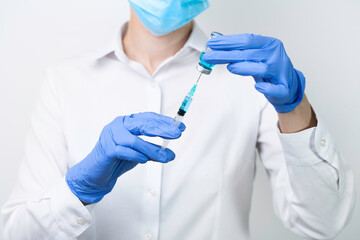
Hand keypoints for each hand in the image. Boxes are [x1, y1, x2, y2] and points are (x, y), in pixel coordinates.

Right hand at [66, 112, 185, 203]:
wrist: (97, 172)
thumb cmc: (117, 159)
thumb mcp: (140, 153)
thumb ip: (153, 150)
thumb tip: (170, 153)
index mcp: (127, 122)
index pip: (148, 117)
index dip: (165, 122)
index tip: (180, 127)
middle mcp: (118, 125)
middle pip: (143, 124)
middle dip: (162, 129)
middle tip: (176, 134)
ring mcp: (111, 136)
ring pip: (135, 140)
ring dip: (152, 149)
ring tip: (165, 157)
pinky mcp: (106, 149)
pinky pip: (124, 151)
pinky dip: (136, 155)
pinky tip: (144, 160)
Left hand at [203, 34, 305, 112]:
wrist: (288, 85)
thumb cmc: (269, 69)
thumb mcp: (255, 56)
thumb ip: (240, 51)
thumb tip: (218, 44)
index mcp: (269, 44)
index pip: (246, 40)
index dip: (228, 42)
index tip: (212, 43)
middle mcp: (275, 55)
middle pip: (248, 53)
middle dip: (226, 55)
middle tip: (209, 56)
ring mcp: (281, 71)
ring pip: (261, 68)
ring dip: (244, 68)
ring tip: (230, 68)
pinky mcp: (283, 87)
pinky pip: (274, 87)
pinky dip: (266, 87)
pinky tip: (257, 87)